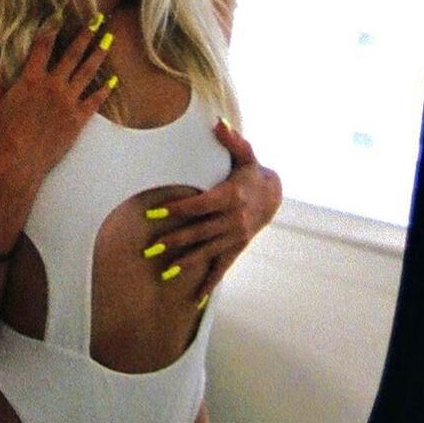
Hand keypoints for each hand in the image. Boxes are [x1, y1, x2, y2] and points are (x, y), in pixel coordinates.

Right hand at [0, 24, 113, 195]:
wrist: (17, 163)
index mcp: (30, 79)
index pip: (43, 47)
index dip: (51, 29)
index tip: (59, 16)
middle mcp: (52, 86)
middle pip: (72, 55)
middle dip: (85, 35)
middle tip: (97, 20)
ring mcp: (68, 103)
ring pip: (87, 73)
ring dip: (99, 55)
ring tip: (109, 40)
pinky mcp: (78, 120)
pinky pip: (95, 101)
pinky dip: (105, 90)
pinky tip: (113, 81)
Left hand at [149, 121, 282, 302]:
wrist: (273, 195)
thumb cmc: (250, 172)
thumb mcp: (244, 154)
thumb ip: (231, 140)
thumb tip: (218, 123)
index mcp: (230, 197)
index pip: (198, 205)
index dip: (176, 209)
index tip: (154, 213)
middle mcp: (233, 220)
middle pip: (199, 232)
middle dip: (174, 241)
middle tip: (150, 249)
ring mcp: (235, 238)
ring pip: (206, 252)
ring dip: (185, 263)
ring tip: (163, 273)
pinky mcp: (236, 249)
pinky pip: (221, 268)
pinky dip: (208, 284)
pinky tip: (194, 299)